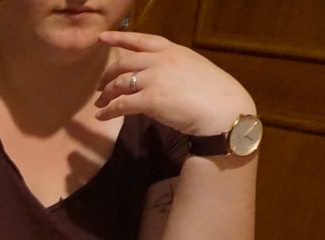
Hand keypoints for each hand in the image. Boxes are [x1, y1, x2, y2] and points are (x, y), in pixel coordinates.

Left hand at [94, 31, 255, 135]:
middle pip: (124, 63)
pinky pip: (121, 104)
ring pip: (119, 83)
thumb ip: (173, 68)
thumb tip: (159, 77)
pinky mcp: (150, 100)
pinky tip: (102, 117)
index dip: (120, 38)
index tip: (103, 38)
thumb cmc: (215, 93)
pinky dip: (108, 111)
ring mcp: (155, 79)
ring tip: (101, 103)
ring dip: (107, 94)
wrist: (224, 109)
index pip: (141, 40)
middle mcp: (161, 60)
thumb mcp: (193, 68)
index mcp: (173, 50)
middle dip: (108, 74)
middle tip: (100, 86)